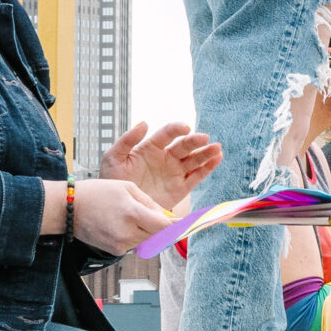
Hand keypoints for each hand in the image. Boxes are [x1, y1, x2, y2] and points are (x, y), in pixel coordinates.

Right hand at [72, 177, 172, 254]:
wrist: (67, 208)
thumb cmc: (97, 193)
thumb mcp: (127, 188)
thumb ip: (151, 203)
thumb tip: (169, 217)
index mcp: (132, 213)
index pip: (165, 227)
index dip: (179, 226)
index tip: (189, 224)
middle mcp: (127, 232)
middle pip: (158, 236)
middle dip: (163, 228)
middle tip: (163, 218)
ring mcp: (120, 244)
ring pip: (147, 241)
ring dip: (149, 231)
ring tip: (134, 216)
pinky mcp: (115, 251)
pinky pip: (134, 245)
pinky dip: (135, 236)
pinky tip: (122, 224)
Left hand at [102, 120, 220, 207]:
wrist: (119, 207)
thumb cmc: (113, 180)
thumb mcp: (113, 158)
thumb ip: (127, 140)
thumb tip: (145, 123)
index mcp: (150, 148)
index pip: (166, 135)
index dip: (176, 129)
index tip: (185, 128)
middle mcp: (165, 158)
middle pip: (184, 146)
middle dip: (195, 142)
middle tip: (204, 139)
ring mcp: (174, 172)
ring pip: (194, 160)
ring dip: (206, 153)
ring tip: (217, 148)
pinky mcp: (181, 188)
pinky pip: (197, 176)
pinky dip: (208, 168)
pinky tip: (217, 159)